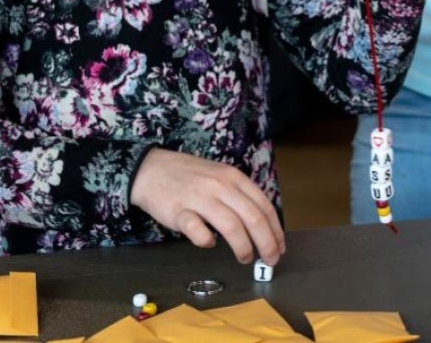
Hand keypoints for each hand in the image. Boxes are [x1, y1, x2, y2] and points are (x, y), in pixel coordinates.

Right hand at [130, 148, 284, 264]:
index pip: (264, 206)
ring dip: (243, 247)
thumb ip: (238, 196)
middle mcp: (220, 186)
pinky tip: (209, 243)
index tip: (280, 248)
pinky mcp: (179, 212)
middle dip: (267, 244)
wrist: (151, 169)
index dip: (275, 231)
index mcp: (234, 178)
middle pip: (253, 218)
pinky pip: (199, 232)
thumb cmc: (189, 177)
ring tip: (245, 258)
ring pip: (232, 227)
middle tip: (270, 260)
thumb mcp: (220, 176)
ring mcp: (200, 198)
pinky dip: (207, 242)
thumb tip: (261, 226)